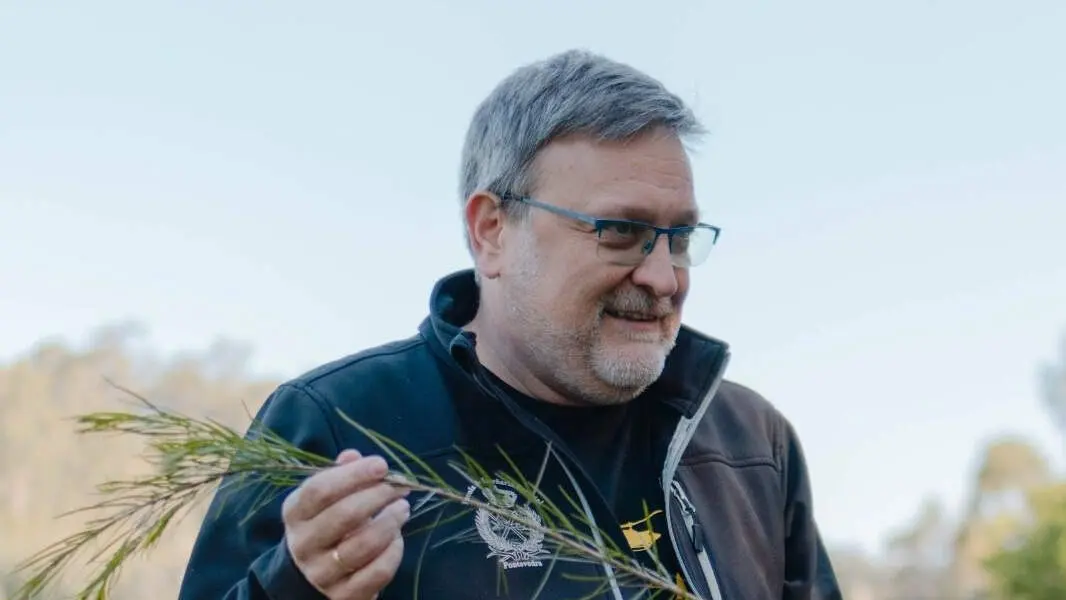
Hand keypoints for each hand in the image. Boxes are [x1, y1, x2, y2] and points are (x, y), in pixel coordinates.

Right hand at [282, 449, 410, 599]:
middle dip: (378, 496)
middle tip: (400, 487)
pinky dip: (393, 553)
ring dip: (390, 522)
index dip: (354, 475)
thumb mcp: (326, 497)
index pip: (319, 489)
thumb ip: (341, 474)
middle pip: (344, 515)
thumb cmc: (327, 523)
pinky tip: (398, 539)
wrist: (312, 573)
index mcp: (295, 513)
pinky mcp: (343, 595)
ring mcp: (321, 573)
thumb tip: (353, 456)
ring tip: (403, 509)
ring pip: (363, 545)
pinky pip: (377, 572)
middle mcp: (303, 544)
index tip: (381, 465)